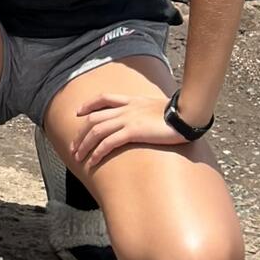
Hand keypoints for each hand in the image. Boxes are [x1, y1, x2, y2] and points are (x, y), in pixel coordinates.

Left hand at [71, 82, 194, 169]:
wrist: (186, 114)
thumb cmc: (178, 114)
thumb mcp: (159, 107)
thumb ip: (149, 111)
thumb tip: (150, 118)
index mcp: (131, 100)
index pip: (104, 98)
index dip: (89, 104)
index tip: (78, 112)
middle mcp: (126, 108)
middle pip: (94, 118)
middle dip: (80, 133)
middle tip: (73, 146)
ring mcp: (128, 119)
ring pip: (97, 131)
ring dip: (84, 145)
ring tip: (78, 157)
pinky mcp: (132, 132)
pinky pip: (108, 142)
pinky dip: (97, 152)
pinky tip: (92, 161)